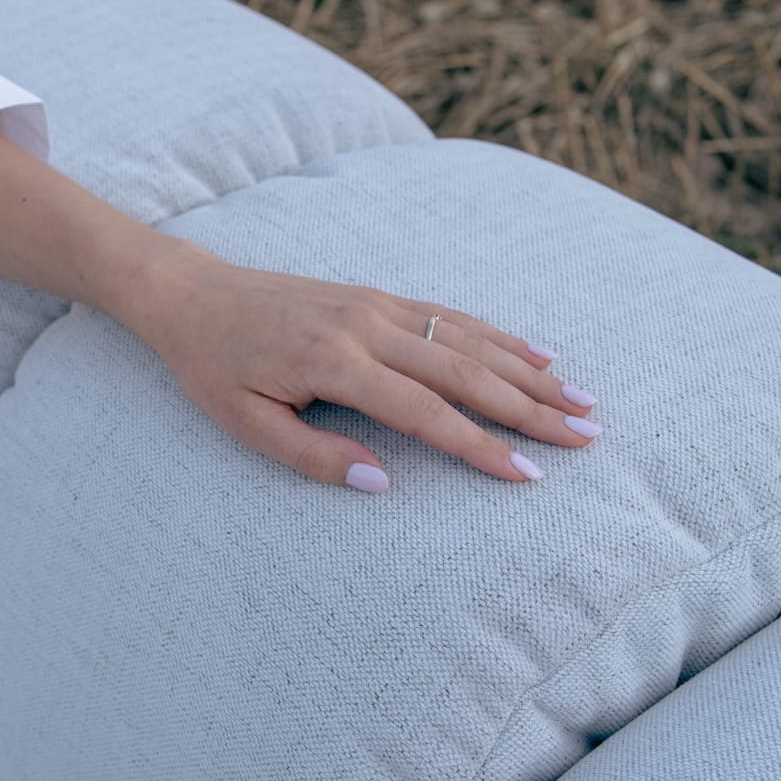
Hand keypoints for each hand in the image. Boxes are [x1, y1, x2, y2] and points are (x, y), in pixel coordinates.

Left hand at [104, 240, 601, 490]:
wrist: (194, 295)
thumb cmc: (215, 368)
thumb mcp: (247, 424)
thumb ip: (314, 457)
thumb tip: (383, 484)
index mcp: (334, 363)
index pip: (425, 412)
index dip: (480, 447)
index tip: (529, 475)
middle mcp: (367, 327)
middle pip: (465, 372)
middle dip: (530, 408)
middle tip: (586, 437)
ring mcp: (378, 305)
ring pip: (469, 340)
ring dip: (529, 371)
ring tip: (582, 401)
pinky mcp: (378, 296)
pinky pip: (451, 316)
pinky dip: (500, 335)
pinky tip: (539, 353)